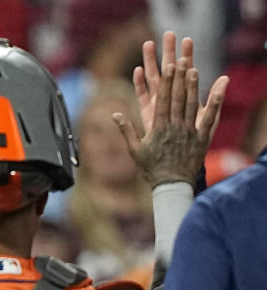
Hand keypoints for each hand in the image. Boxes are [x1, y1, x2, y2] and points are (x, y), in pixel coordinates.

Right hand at [114, 31, 228, 186]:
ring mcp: (188, 131)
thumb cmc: (151, 168)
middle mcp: (174, 127)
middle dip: (178, 77)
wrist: (170, 186)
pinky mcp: (201, 137)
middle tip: (180, 59)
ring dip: (192, 85)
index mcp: (158, 129)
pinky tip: (220, 87)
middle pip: (176, 98)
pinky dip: (215, 101)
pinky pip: (209, 118)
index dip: (166, 82)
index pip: (162, 100)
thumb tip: (114, 114)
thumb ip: (126, 130)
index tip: (168, 66)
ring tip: (193, 68)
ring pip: (191, 104)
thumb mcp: (135, 150)